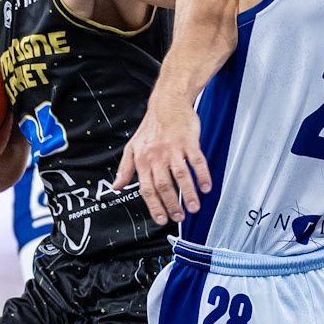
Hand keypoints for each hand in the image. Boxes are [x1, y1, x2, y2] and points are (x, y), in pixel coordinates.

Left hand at [113, 94, 209, 224]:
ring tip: (193, 208)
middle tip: (179, 217)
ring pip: (182, 176)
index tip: (162, 219)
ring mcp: (174, 149)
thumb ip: (125, 168)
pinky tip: (206, 187)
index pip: (147, 189)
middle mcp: (157, 156)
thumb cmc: (151, 127)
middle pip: (165, 186)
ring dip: (188, 194)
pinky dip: (202, 176)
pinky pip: (198, 162)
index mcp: (143, 160)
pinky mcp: (189, 142)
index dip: (154, 206)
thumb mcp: (132, 147)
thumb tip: (116, 186)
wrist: (167, 103)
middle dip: (172, 205)